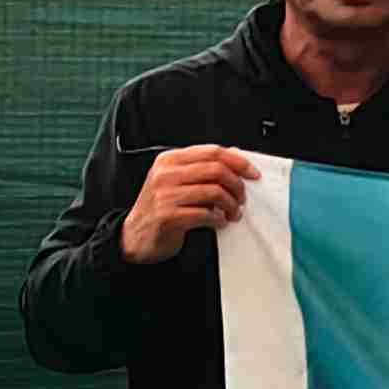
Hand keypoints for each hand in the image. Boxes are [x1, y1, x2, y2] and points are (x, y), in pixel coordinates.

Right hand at [121, 144, 254, 262]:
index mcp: (169, 160)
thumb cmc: (160, 207)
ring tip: (232, 213)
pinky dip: (218, 219)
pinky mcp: (167, 217)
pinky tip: (219, 222)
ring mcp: (164, 195)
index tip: (253, 174)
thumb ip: (201, 167)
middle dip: (237, 185)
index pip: (212, 152)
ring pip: (214, 192)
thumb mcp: (175, 180)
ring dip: (231, 205)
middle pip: (216, 170)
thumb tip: (235, 154)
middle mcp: (165, 174)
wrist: (135, 236)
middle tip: (242, 198)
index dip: (238, 162)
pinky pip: (205, 215)